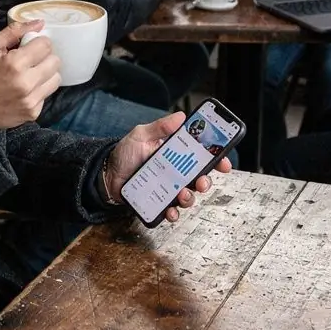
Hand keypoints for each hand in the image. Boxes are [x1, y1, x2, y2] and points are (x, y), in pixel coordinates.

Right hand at [0, 21, 60, 129]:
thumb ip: (14, 32)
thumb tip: (39, 23)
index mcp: (15, 63)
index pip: (46, 45)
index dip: (38, 42)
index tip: (30, 46)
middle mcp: (27, 83)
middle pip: (55, 61)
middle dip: (45, 57)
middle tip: (31, 59)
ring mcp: (31, 100)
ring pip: (56, 79)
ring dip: (46, 73)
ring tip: (30, 73)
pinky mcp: (33, 113)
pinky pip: (47, 94)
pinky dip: (39, 89)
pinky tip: (25, 89)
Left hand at [104, 113, 232, 218]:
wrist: (107, 175)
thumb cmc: (125, 153)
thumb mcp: (141, 135)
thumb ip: (160, 127)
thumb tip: (181, 116)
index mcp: (175, 154)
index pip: (201, 156)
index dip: (216, 159)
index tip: (223, 162)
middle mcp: (175, 172)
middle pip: (200, 178)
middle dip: (206, 182)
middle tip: (202, 182)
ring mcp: (168, 188)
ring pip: (189, 196)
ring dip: (190, 198)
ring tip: (182, 194)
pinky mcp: (159, 202)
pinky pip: (172, 210)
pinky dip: (174, 213)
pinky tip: (170, 210)